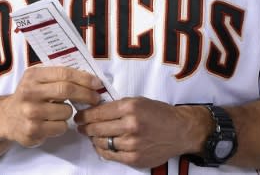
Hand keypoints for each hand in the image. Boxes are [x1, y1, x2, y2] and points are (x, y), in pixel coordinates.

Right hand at [0, 66, 101, 147]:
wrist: (6, 118)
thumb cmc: (29, 96)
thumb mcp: (37, 79)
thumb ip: (57, 75)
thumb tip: (88, 77)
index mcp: (33, 76)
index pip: (64, 73)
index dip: (83, 78)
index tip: (97, 83)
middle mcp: (30, 92)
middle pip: (66, 90)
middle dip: (86, 94)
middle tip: (96, 98)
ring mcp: (31, 112)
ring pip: (66, 112)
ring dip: (70, 112)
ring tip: (59, 111)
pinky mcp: (33, 130)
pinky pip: (61, 127)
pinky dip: (62, 125)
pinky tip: (51, 122)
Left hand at [75, 97, 203, 168]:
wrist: (180, 131)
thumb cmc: (159, 114)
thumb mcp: (138, 101)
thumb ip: (118, 106)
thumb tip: (95, 110)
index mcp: (130, 107)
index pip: (98, 112)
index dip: (85, 115)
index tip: (79, 116)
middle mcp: (130, 125)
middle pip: (97, 128)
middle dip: (85, 127)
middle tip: (80, 126)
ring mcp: (132, 144)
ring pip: (102, 142)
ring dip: (93, 139)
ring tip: (91, 135)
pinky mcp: (135, 158)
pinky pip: (111, 155)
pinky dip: (103, 150)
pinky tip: (101, 145)